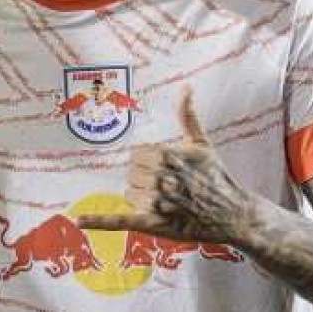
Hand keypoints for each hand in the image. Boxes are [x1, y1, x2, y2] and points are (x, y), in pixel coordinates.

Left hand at [77, 91, 264, 248]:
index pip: (137, 154)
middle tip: (169, 186)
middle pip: (132, 174)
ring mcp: (158, 203)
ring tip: (168, 202)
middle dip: (146, 179)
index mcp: (169, 156)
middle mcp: (162, 179)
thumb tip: (186, 86)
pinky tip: (79, 220)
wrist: (233, 213)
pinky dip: (98, 221)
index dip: (149, 161)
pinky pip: (120, 220)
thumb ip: (187, 115)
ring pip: (130, 194)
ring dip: (143, 198)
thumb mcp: (203, 143)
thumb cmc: (216, 176)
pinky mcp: (154, 225)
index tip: (165, 167)